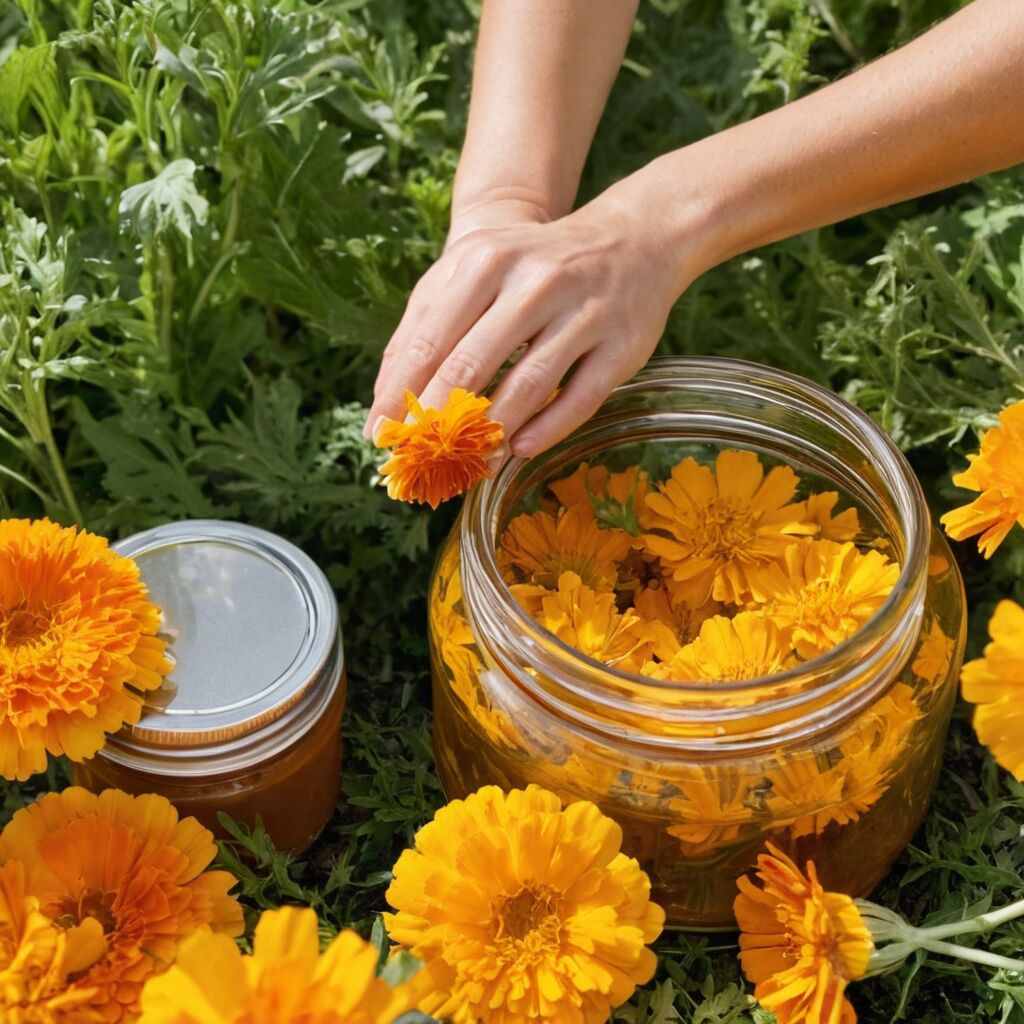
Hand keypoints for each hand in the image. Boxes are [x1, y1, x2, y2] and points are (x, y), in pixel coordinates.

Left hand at [365, 182, 699, 459]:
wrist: (630, 239)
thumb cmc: (530, 266)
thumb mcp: (472, 272)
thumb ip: (422, 326)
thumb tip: (382, 400)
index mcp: (486, 260)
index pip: (430, 340)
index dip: (401, 395)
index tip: (381, 437)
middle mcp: (535, 283)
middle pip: (472, 364)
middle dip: (440, 420)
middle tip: (421, 458)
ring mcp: (583, 313)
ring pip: (528, 384)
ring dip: (492, 433)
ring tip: (469, 462)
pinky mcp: (622, 345)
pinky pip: (580, 398)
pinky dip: (547, 429)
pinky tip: (520, 448)